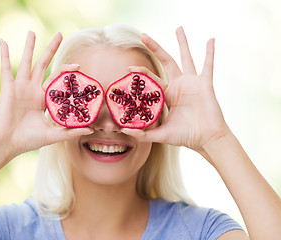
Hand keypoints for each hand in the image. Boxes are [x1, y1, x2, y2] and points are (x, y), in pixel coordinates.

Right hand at [0, 31, 92, 159]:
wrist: (7, 145)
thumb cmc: (27, 141)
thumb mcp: (52, 135)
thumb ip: (70, 131)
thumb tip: (91, 130)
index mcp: (43, 99)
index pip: (57, 80)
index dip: (67, 71)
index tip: (79, 65)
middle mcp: (32, 90)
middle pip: (44, 65)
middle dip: (51, 50)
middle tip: (60, 34)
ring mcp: (20, 87)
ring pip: (26, 63)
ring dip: (29, 47)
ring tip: (32, 32)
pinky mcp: (8, 88)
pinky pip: (5, 68)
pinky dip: (4, 55)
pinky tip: (3, 42)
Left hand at [123, 27, 230, 152]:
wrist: (207, 139)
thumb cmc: (186, 136)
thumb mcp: (161, 134)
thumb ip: (143, 133)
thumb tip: (123, 131)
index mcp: (168, 95)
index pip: (152, 80)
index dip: (141, 73)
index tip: (128, 68)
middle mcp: (178, 86)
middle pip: (165, 61)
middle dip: (155, 48)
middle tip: (143, 35)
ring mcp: (192, 83)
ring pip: (185, 58)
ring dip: (182, 43)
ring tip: (178, 27)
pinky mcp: (205, 84)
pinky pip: (208, 65)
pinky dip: (210, 53)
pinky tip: (211, 39)